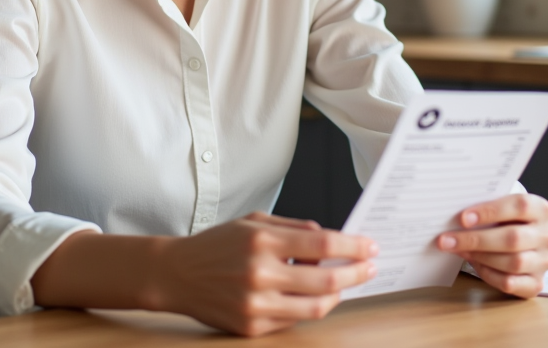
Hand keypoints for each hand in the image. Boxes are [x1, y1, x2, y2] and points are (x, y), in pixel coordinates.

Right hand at [151, 212, 377, 336]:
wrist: (177, 274)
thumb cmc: (217, 244)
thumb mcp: (254, 220)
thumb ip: (293, 227)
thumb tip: (328, 239)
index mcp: (262, 241)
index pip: (321, 245)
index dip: (353, 247)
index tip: (370, 247)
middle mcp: (259, 273)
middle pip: (326, 280)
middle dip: (355, 273)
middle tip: (369, 267)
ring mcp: (255, 304)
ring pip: (315, 307)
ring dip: (338, 295)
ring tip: (344, 284)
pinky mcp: (251, 326)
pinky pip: (294, 320)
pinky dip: (309, 307)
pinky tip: (313, 295)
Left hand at [436, 194, 547, 297]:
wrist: (520, 242)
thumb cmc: (504, 221)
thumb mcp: (499, 209)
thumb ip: (485, 209)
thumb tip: (453, 217)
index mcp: (541, 210)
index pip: (520, 206)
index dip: (490, 211)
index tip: (463, 218)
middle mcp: (546, 235)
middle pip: (514, 238)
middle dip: (477, 240)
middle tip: (448, 240)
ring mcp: (544, 261)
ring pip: (513, 262)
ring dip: (480, 257)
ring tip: (459, 250)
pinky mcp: (536, 283)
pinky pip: (510, 283)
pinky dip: (488, 274)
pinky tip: (474, 264)